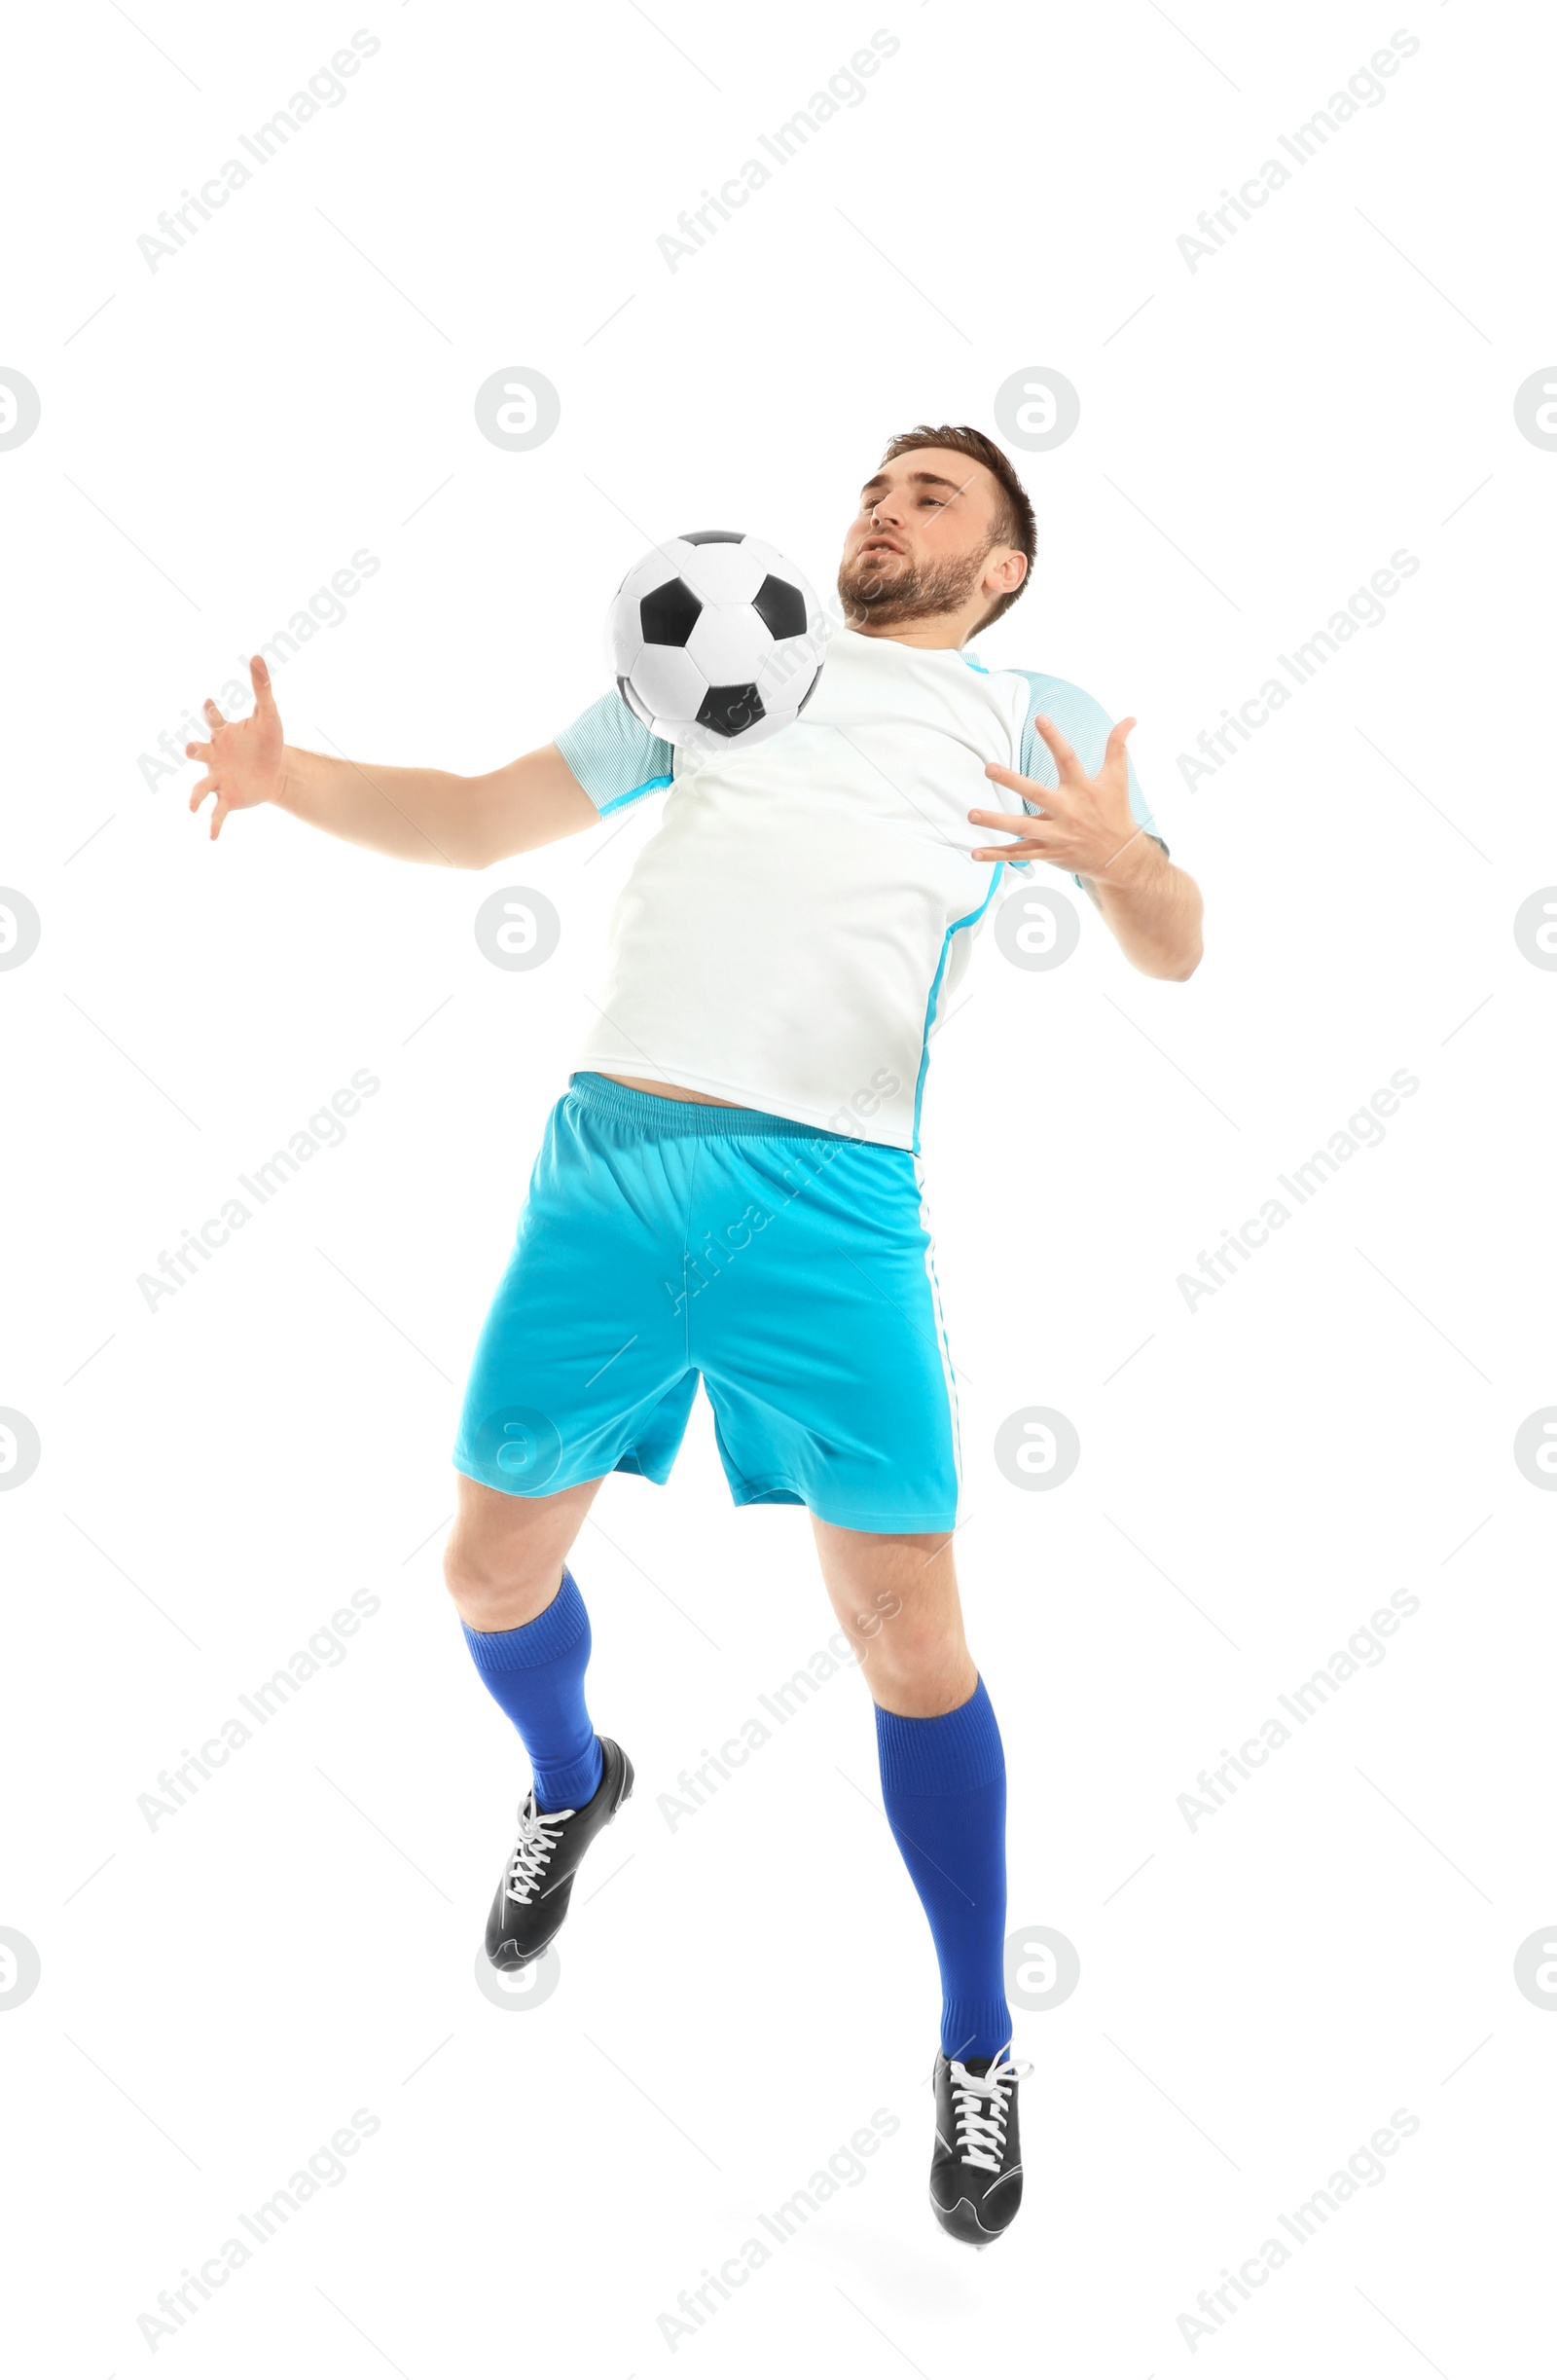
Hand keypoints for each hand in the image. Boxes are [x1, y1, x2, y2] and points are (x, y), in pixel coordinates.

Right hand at [185, 655, 286, 840]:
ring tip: (191, 807)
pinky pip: (218, 812)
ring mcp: (218, 778)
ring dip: (195, 796)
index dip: (210, 712)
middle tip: (189, 750)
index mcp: (222, 733)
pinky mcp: (227, 798)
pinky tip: (212, 838)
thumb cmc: (267, 740)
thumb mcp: (268, 715)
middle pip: (198, 752)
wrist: (277, 770)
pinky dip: (214, 824)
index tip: (209, 704)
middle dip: (193, 751)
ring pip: (201, 787)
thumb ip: (262, 688)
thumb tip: (256, 655)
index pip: (213, 720)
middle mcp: (214, 755)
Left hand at [969, 712, 1152, 884]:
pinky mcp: (1049, 852)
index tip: (1039, 718)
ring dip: (996, 821)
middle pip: (1036, 793)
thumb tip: (1131, 718)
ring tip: (972, 814)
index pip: (1067, 758)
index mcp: (1082, 789)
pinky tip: (975, 854)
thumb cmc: (1115, 812)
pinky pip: (1019, 855)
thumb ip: (1117, 746)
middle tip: (988, 768)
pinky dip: (998, 856)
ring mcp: (1056, 834)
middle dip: (1012, 781)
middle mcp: (1067, 811)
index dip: (1054, 738)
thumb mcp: (1118, 778)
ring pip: (1022, 827)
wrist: (1120, 857)